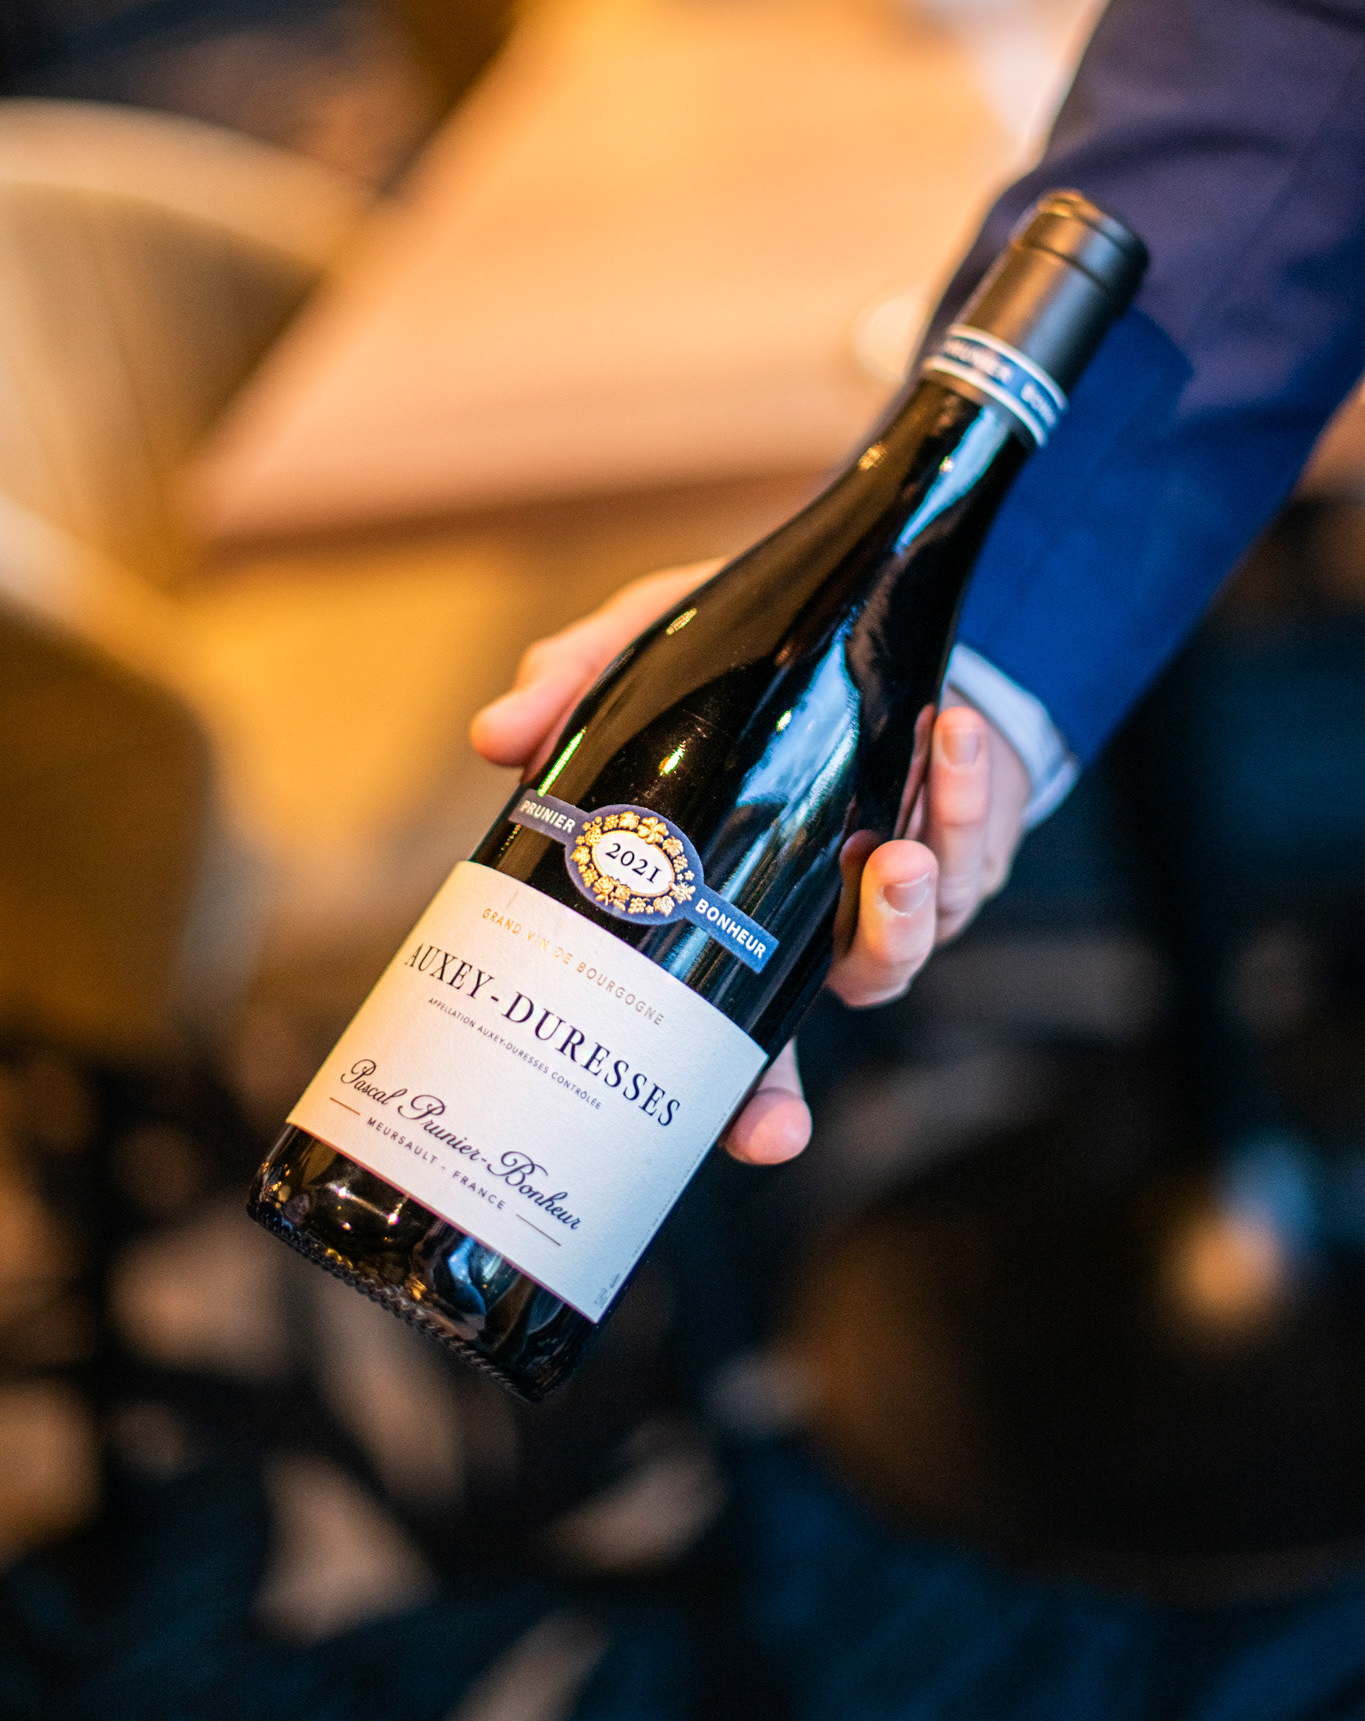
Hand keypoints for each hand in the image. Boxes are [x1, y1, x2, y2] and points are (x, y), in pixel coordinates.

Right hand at [471, 564, 1029, 1167]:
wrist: (862, 617)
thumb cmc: (744, 665)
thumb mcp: (647, 652)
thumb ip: (573, 685)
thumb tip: (494, 735)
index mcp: (724, 908)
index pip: (718, 1029)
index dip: (735, 1099)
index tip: (756, 1138)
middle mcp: (809, 924)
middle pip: (824, 1010)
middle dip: (831, 1022)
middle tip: (820, 1024)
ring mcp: (886, 893)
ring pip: (905, 939)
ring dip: (908, 898)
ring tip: (898, 846)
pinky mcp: (960, 848)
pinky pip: (971, 850)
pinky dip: (967, 794)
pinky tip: (953, 737)